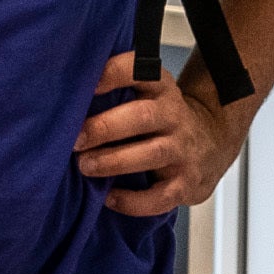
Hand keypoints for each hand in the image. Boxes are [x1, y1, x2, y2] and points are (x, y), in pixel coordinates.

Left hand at [75, 53, 242, 215]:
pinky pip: (160, 196)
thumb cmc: (162, 120)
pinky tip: (109, 198)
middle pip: (142, 116)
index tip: (87, 85)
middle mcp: (174, 116)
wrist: (211, 144)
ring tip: (86, 166)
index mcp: (161, 88)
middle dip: (105, 127)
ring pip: (152, 154)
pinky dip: (133, 202)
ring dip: (114, 161)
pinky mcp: (186, 184)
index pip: (140, 71)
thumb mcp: (148, 93)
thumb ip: (116, 89)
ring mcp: (182, 150)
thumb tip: (62, 94)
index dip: (113, 74)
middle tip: (75, 140)